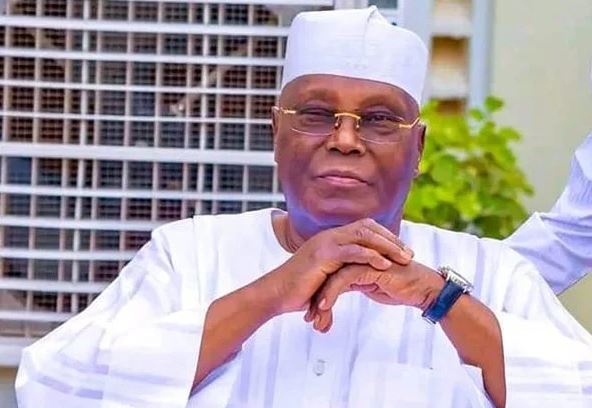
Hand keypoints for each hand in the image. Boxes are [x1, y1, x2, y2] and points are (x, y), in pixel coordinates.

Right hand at [264, 218, 413, 315]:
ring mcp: (326, 243)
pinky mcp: (322, 256)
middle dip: (392, 240)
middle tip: (410, 253)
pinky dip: (370, 256)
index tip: (403, 250)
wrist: (276, 293)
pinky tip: (384, 264)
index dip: (386, 237)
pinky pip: (351, 251)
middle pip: (368, 227)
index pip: (365, 228)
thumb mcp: (326, 276)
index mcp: (332, 238)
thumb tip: (358, 279)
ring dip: (386, 246)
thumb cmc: (299, 289)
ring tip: (404, 258)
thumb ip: (342, 271)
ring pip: (363, 235)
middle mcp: (330, 235)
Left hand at [306, 261, 443, 331]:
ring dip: (321, 298)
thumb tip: (336, 292)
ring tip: (313, 316)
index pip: (328, 273)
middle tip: (308, 318)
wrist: (422, 289)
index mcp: (353, 257)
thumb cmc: (398, 288)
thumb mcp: (369, 286)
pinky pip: (343, 279)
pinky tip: (325, 307)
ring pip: (332, 277)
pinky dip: (331, 293)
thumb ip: (353, 283)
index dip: (317, 294)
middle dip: (315, 298)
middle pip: (326, 274)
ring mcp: (361, 259)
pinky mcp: (368, 266)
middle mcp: (355, 255)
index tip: (310, 315)